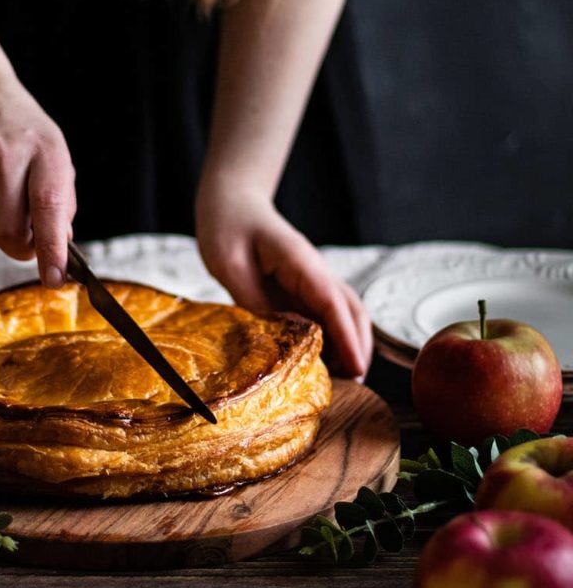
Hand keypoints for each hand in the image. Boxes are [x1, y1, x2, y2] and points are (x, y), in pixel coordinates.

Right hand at [0, 68, 75, 286]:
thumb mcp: (53, 152)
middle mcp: (2, 157)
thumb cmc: (20, 129)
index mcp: (42, 150)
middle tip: (25, 234)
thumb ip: (61, 201)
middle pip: (9, 234)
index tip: (55, 279)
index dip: (52, 249)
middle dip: (20, 246)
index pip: (49, 208)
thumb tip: (57, 249)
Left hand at [195, 181, 372, 378]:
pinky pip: (325, 315)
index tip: (356, 368)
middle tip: (354, 385)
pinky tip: (324, 362)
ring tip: (344, 380)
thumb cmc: (228, 227)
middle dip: (359, 346)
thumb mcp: (230, 264)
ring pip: (344, 313)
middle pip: (352, 310)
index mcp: (301, 262)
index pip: (333, 303)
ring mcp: (312, 279)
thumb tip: (280, 337)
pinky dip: (333, 339)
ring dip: (350, 344)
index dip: (347, 338)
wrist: (232, 202)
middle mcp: (315, 271)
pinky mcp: (302, 287)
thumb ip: (254, 300)